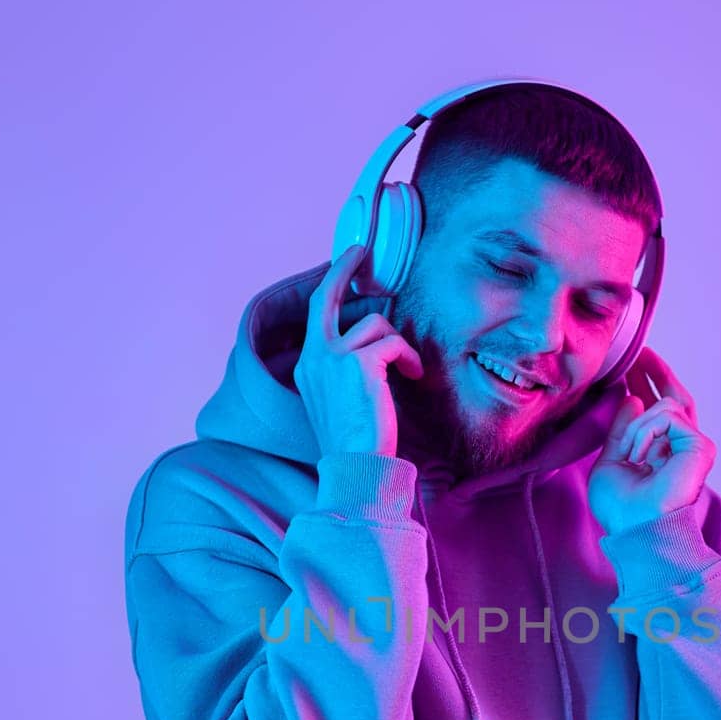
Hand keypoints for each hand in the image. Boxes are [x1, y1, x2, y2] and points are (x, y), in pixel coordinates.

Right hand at [295, 244, 423, 457]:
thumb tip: (375, 347)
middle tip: (361, 252)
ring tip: (407, 370)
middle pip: (325, 297)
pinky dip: (409, 358)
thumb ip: (346, 371)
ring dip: (398, 343)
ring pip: (376, 324)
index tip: (346, 267)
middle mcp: (314, 357)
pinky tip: (413, 377)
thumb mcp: (340, 401)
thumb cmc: (356, 443)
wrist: (356, 468)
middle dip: (343, 268)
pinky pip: (395, 343)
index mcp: (307, 367)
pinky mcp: (359, 363)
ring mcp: (334, 358)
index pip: (316, 315)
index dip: (331, 287)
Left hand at [587, 348, 715, 535]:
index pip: (658, 409)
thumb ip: (621, 431)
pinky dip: (647, 431)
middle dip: (653, 372)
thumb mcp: (610, 461)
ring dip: (638, 424)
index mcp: (660, 451)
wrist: (636, 529)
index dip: (646, 383)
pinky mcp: (700, 445)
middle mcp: (680, 447)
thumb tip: (632, 398)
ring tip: (631, 453)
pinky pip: (668, 415)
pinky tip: (641, 456)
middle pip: (673, 397)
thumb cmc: (621, 508)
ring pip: (664, 404)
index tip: (631, 363)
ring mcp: (693, 445)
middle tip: (638, 351)